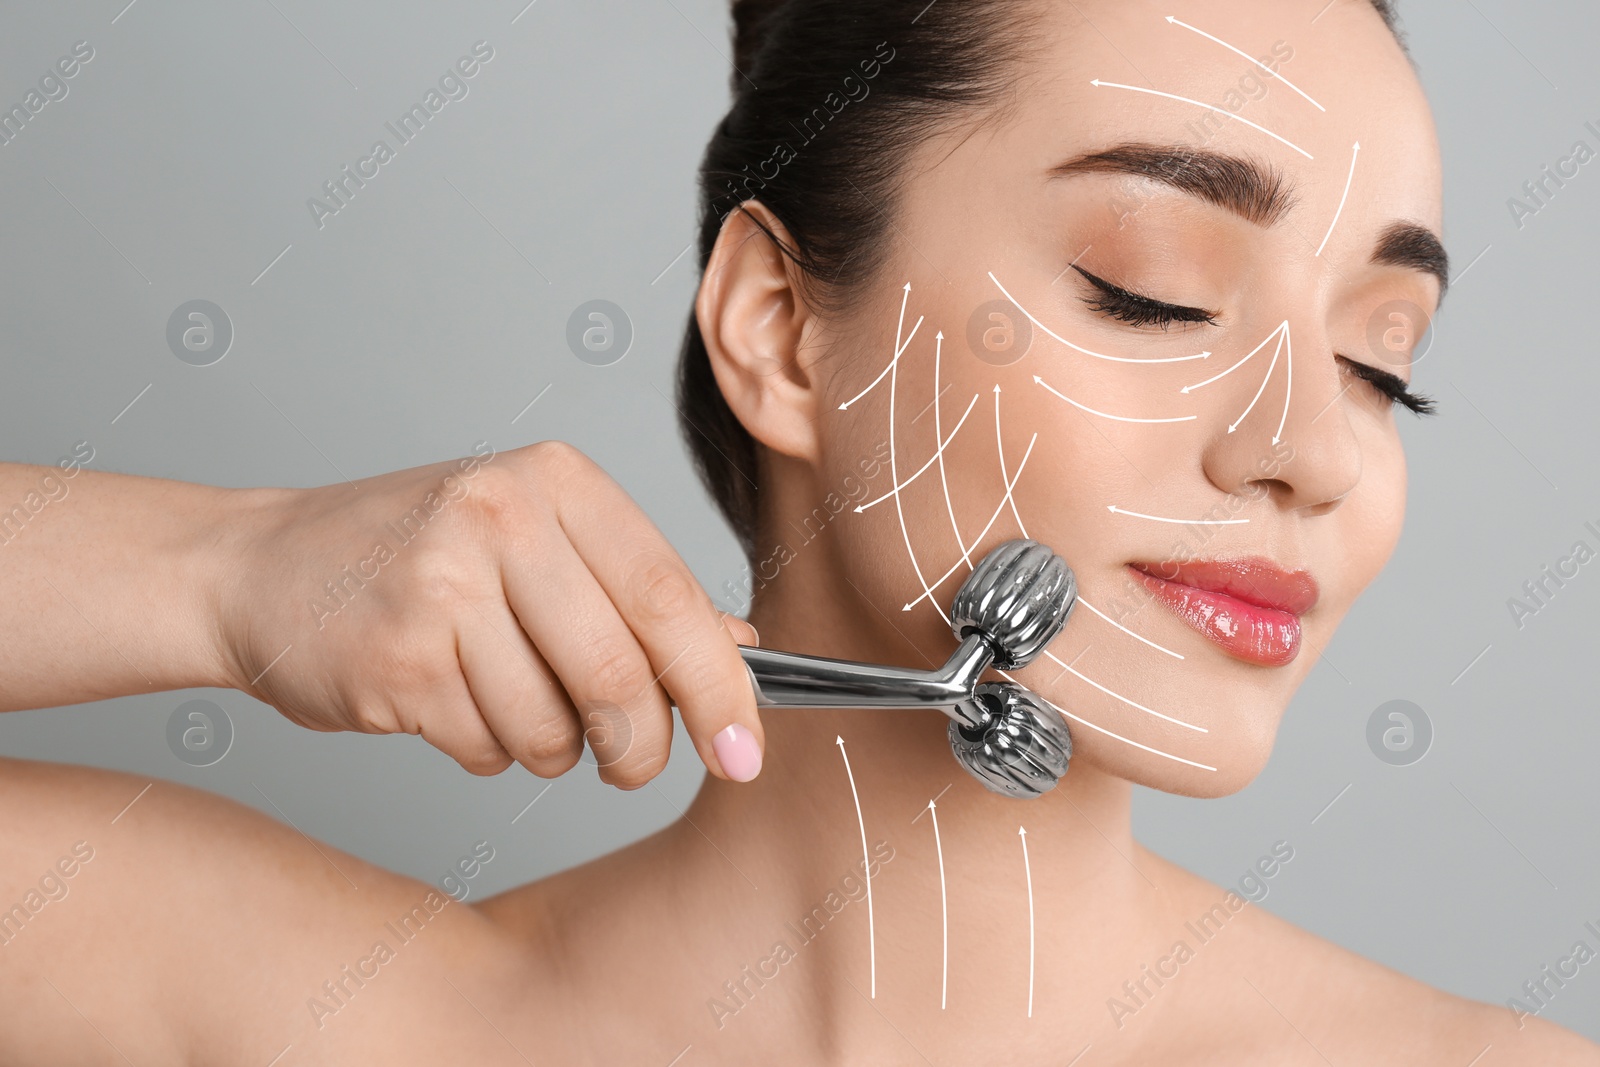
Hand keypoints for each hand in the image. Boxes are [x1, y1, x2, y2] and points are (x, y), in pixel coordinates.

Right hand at [214, 440, 763, 786]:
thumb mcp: (541, 544)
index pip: (674, 598)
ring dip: (547, 749)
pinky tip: (446, 700)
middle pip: (623, 673)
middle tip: (631, 765)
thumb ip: (641, 594)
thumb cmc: (416, 558)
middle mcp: (503, 515)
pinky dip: (484, 749)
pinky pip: (487, 748)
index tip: (745, 751)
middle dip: (642, 746)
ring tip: (503, 700)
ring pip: (555, 727)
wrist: (260, 567)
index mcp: (558, 480)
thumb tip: (742, 654)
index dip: (721, 689)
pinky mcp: (397, 654)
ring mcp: (444, 582)